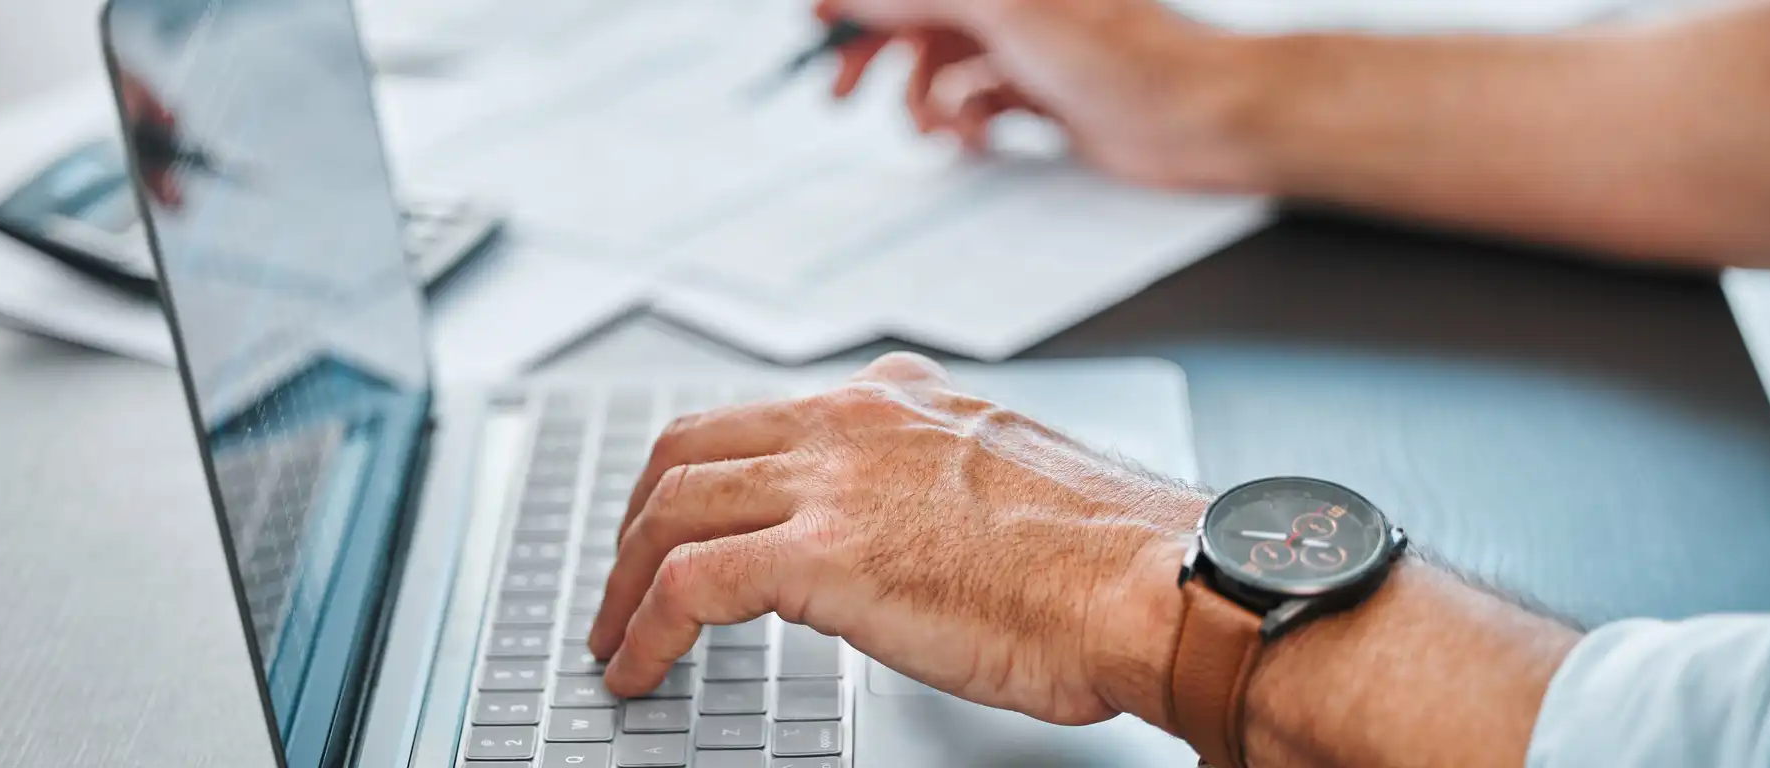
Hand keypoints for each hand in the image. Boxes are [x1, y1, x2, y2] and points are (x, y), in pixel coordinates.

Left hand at [588, 352, 1206, 726]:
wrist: (1156, 581)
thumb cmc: (1112, 556)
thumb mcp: (1012, 478)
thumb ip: (941, 483)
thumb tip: (908, 532)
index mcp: (901, 399)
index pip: (765, 416)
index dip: (706, 475)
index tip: (689, 522)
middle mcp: (855, 419)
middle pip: (690, 447)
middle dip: (639, 516)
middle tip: (623, 576)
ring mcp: (834, 478)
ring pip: (672, 506)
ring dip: (623, 578)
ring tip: (613, 635)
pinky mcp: (822, 551)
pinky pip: (687, 584)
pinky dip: (642, 629)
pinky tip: (636, 668)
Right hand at [819, 0, 1265, 189]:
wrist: (1198, 115)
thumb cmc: (1125, 53)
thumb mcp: (1001, 10)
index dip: (861, 4)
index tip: (819, 25)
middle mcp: (1014, 2)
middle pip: (918, 21)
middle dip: (880, 57)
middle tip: (844, 95)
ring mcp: (1028, 48)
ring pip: (944, 71)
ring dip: (928, 103)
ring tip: (938, 128)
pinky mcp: (1043, 96)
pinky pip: (978, 107)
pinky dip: (966, 124)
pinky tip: (976, 138)